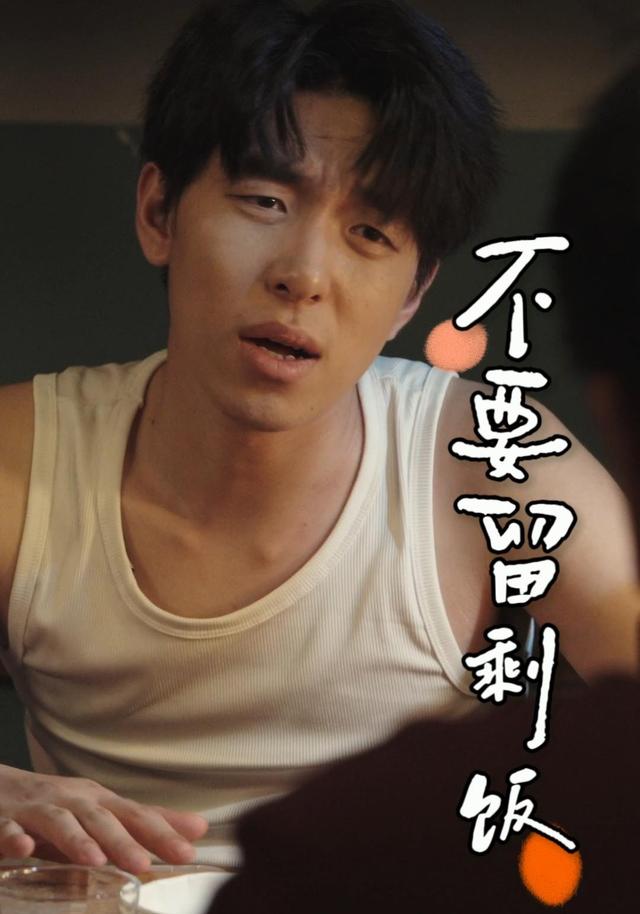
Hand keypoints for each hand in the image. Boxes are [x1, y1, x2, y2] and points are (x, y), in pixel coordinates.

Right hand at [0, 765, 208, 873]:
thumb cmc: (58, 807)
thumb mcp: (101, 814)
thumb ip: (145, 825)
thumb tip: (197, 829)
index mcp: (98, 802)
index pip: (136, 816)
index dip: (163, 833)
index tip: (190, 851)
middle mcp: (73, 801)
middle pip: (102, 818)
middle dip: (124, 840)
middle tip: (145, 865)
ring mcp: (38, 808)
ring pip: (60, 822)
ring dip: (77, 839)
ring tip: (95, 861)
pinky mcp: (5, 818)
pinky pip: (7, 828)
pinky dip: (14, 836)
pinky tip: (23, 848)